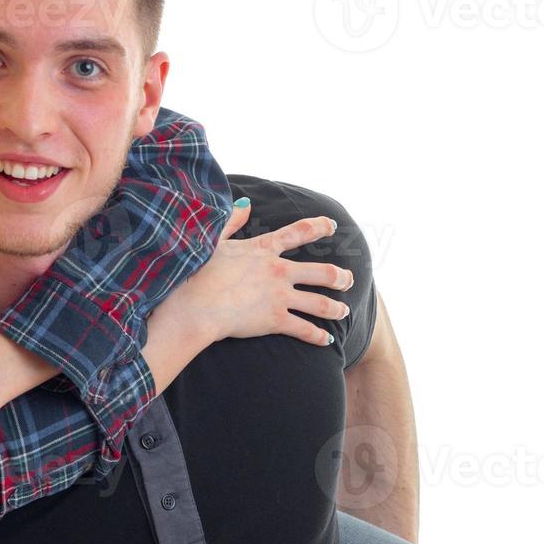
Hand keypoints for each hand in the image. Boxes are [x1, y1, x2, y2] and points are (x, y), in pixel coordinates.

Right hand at [164, 201, 354, 346]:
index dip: (318, 227)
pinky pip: (305, 329)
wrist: (196, 306)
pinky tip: (327, 340)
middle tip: (348, 279)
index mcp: (263, 250)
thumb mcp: (214, 241)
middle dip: (339, 276)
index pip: (297, 233)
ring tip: (344, 310)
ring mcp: (279, 296)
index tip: (332, 225)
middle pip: (321, 272)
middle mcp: (278, 271)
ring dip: (335, 307)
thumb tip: (244, 203)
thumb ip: (232, 221)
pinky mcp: (276, 320)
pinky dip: (318, 336)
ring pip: (320, 303)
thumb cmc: (198, 273)